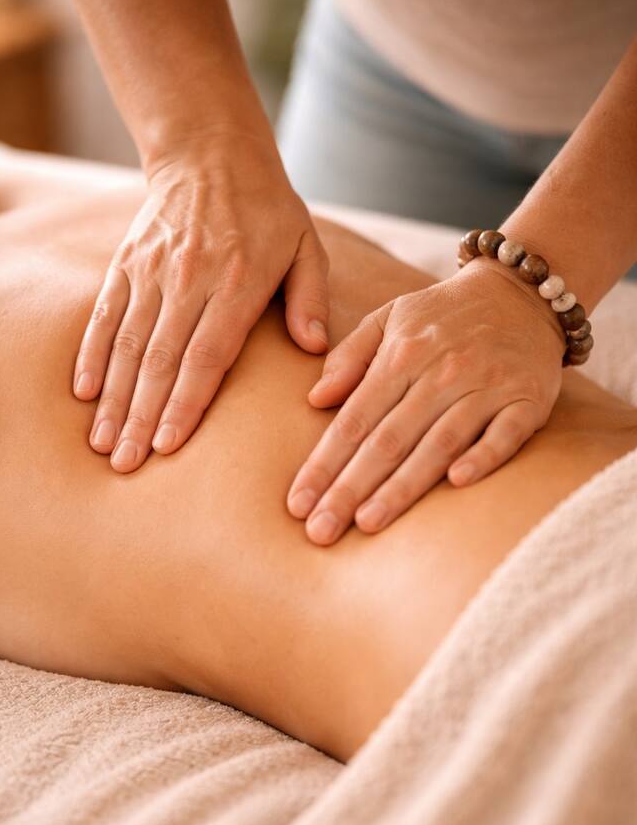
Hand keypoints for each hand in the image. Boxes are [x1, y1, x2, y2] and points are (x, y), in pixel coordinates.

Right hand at [73, 132, 329, 471]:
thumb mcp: (305, 246)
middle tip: (127, 464)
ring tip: (103, 444)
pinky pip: (105, 316)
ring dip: (114, 398)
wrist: (210, 152)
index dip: (185, 404)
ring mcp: (152, 272)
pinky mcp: (126, 264)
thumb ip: (310, 298)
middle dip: (142, 417)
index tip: (168, 446)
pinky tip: (84, 394)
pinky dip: (93, 355)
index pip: (207, 356)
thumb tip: (314, 349)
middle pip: (161, 360)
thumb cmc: (267, 211)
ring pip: (129, 345)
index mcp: (238, 282)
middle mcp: (190, 279)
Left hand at [286, 259, 565, 544]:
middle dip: (350, 488)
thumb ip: (350, 356)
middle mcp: (441, 373)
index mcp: (401, 355)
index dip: (323, 464)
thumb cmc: (444, 316)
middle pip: (388, 440)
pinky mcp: (528, 400)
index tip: (297, 505)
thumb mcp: (390, 318)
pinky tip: (456, 483)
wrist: (523, 293)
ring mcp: (486, 386)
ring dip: (403, 485)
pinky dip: (483, 456)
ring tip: (368, 523)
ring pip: (439, 443)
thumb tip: (314, 399)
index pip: (353, 420)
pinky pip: (505, 434)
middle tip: (321, 531)